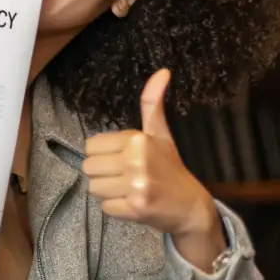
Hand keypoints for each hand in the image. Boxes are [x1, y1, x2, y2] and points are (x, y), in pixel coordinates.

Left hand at [82, 70, 225, 271]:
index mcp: (138, 139)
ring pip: (94, 188)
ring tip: (128, 190)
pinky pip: (105, 208)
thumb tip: (162, 70)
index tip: (121, 159)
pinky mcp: (135, 208)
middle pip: (88, 167)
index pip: (91, 145)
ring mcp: (136, 185)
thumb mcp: (160, 133)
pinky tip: (133, 203)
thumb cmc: (171, 168)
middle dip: (103, 174)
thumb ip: (152, 103)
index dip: (103, 154)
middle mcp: (136, 160)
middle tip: (124, 176)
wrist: (191, 206)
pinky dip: (116, 209)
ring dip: (108, 192)